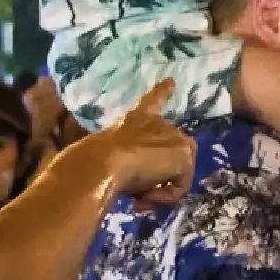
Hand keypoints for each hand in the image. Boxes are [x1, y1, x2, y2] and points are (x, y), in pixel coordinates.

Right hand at [84, 80, 195, 206]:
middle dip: (155, 177)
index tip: (170, 81)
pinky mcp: (184, 156)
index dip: (161, 92)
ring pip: (176, 173)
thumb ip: (124, 161)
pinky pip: (180, 186)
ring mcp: (174, 137)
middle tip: (135, 192)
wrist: (103, 163)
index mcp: (135, 119)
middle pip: (168, 156)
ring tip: (138, 197)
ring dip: (159, 190)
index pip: (151, 102)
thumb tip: (137, 183)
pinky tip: (144, 198)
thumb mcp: (109, 157)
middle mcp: (158, 124)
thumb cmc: (95, 161)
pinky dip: (164, 197)